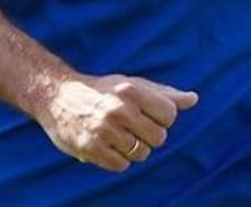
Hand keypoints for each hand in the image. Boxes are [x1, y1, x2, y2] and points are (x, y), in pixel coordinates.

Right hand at [33, 73, 197, 171]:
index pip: (169, 114)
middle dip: (148, 135)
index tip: (146, 114)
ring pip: (141, 154)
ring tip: (116, 135)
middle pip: (159, 138)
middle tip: (131, 127)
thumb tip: (194, 99)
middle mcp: (119, 109)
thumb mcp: (132, 84)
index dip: (161, 118)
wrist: (57, 95)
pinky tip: (105, 145)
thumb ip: (164, 94)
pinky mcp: (91, 148)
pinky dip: (117, 159)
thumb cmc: (102, 91)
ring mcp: (104, 130)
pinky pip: (121, 166)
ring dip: (132, 149)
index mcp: (131, 90)